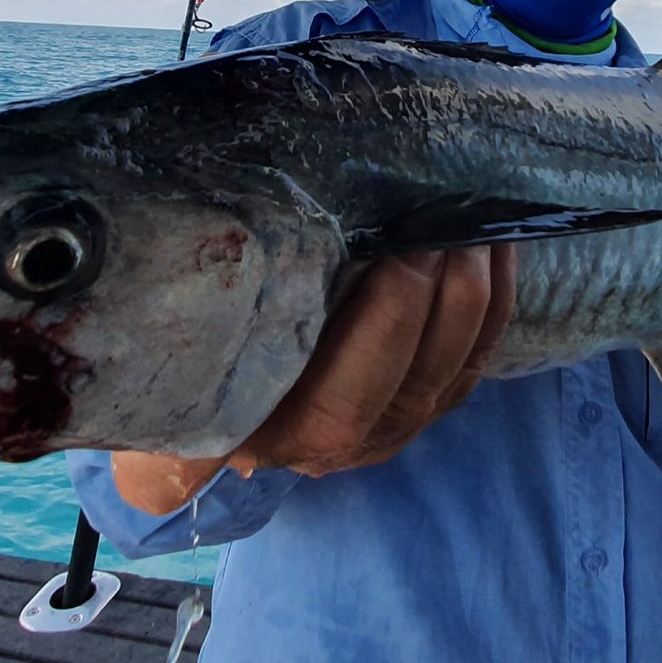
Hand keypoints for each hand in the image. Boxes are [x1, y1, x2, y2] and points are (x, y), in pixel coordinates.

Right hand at [108, 245, 514, 512]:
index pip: (349, 399)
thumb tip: (180, 394)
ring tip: (476, 220)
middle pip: (418, 379)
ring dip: (476, 293)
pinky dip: (493, 302)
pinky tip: (494, 247)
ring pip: (456, 368)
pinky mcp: (423, 401)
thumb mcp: (168, 372)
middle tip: (445, 217)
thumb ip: (177, 370)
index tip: (396, 250)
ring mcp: (391, 426)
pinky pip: (476, 357)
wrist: (193, 389)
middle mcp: (343, 445)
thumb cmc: (176, 359)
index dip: (387, 325)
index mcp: (277, 437)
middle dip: (443, 295)